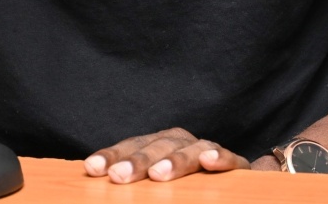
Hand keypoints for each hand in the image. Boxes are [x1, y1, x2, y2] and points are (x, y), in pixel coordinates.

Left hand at [83, 127, 250, 182]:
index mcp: (156, 145)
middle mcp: (179, 143)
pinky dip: (219, 157)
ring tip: (158, 175)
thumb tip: (99, 182)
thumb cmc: (181, 185)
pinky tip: (209, 160)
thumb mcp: (154, 184)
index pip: (130, 147)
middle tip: (118, 176)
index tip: (92, 169)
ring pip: (189, 150)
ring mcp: (206, 150)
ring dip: (174, 161)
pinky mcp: (235, 164)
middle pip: (156, 147)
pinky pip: (229, 159)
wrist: (228, 182)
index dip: (111, 156)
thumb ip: (134, 184)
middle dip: (136, 161)